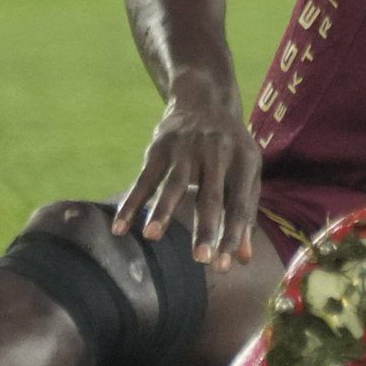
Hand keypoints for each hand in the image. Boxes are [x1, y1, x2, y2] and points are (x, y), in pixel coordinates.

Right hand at [114, 92, 261, 268]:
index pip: (238, 205)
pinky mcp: (160, 147)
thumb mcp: (245, 175)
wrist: (205, 99)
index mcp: (244, 162)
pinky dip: (132, 202)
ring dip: (162, 210)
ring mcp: (187, 148)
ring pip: (173, 184)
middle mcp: (217, 153)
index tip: (224, 265)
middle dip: (204, 228)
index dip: (232, 235)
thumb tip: (242, 259)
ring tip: (152, 237)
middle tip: (200, 259)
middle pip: (210, 196)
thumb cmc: (230, 149)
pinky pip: (144, 178)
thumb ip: (244, 215)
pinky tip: (120, 227)